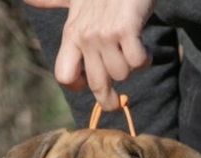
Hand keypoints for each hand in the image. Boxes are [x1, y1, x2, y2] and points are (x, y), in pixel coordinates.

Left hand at [25, 0, 154, 109]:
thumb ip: (53, 1)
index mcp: (72, 34)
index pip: (64, 75)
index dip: (77, 87)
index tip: (88, 87)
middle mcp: (85, 37)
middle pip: (95, 84)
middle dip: (108, 100)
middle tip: (115, 105)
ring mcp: (105, 34)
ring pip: (121, 74)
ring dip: (132, 68)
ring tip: (135, 52)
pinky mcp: (125, 29)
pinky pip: (137, 62)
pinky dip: (146, 59)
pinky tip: (146, 49)